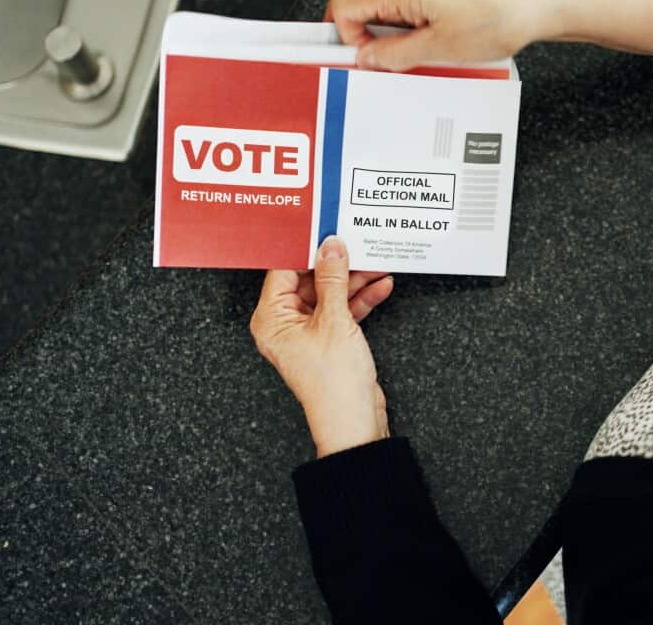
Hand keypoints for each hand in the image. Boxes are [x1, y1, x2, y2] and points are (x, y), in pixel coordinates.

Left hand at [250, 236, 394, 456]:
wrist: (353, 421)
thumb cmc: (333, 382)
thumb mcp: (334, 320)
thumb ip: (333, 278)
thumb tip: (331, 247)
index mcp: (271, 318)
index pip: (283, 271)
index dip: (306, 250)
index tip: (326, 231)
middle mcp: (285, 324)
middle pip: (309, 280)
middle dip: (337, 264)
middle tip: (357, 243)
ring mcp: (308, 333)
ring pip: (330, 294)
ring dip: (354, 280)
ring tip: (376, 262)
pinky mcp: (329, 340)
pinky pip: (343, 310)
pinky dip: (361, 299)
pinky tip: (380, 285)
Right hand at [324, 0, 550, 71]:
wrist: (526, 10)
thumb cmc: (492, 21)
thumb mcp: (436, 49)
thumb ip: (392, 55)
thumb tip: (365, 59)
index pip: (344, 6)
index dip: (344, 38)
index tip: (354, 62)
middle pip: (357, 8)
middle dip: (363, 40)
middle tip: (378, 66)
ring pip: (377, 13)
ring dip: (385, 40)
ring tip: (407, 59)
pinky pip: (398, 13)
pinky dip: (401, 35)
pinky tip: (418, 51)